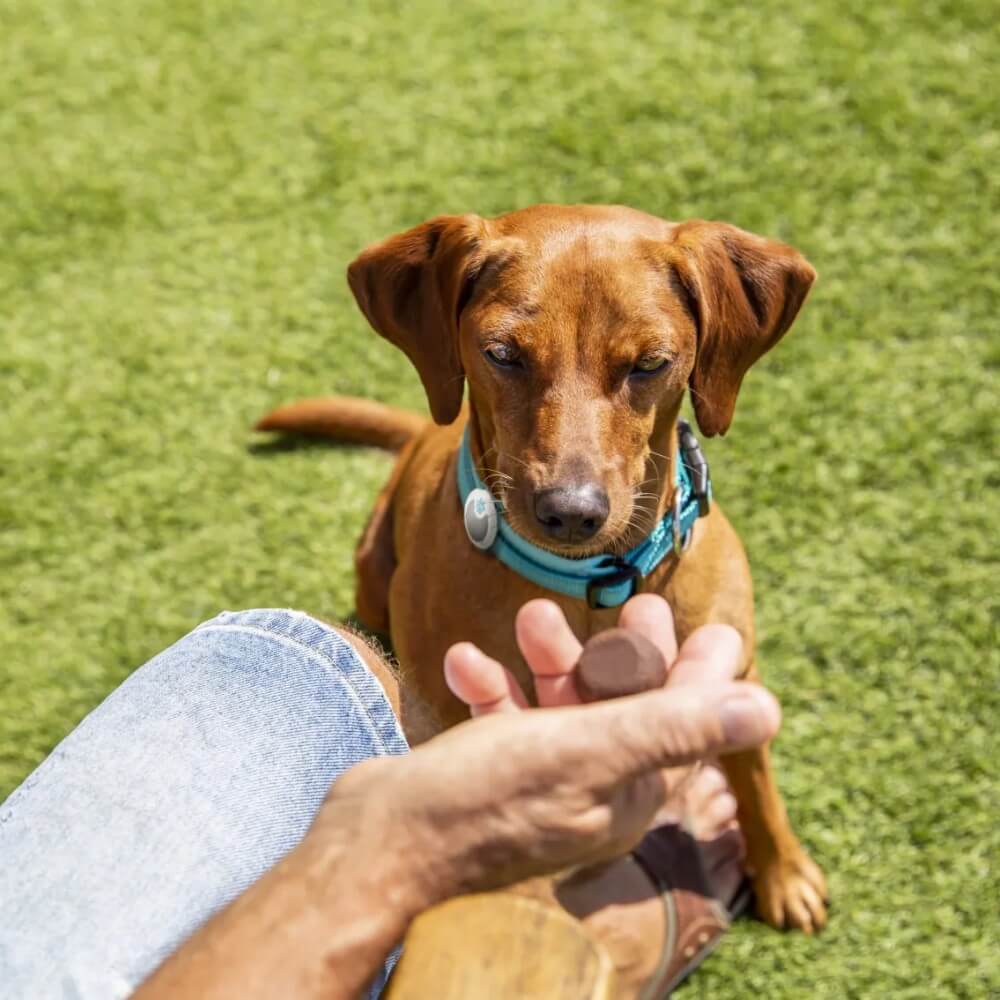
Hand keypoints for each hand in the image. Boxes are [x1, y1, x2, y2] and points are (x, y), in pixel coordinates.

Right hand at [318, 595, 778, 916]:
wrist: (375, 847)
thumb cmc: (482, 801)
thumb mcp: (588, 751)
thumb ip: (674, 725)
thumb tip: (766, 710)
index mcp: (628, 792)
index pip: (684, 723)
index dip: (696, 668)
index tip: (699, 623)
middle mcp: (591, 791)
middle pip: (625, 706)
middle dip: (623, 652)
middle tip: (632, 604)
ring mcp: (540, 783)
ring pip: (562, 704)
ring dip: (550, 657)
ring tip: (533, 616)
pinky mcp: (492, 773)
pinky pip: (506, 718)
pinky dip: (493, 685)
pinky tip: (466, 663)